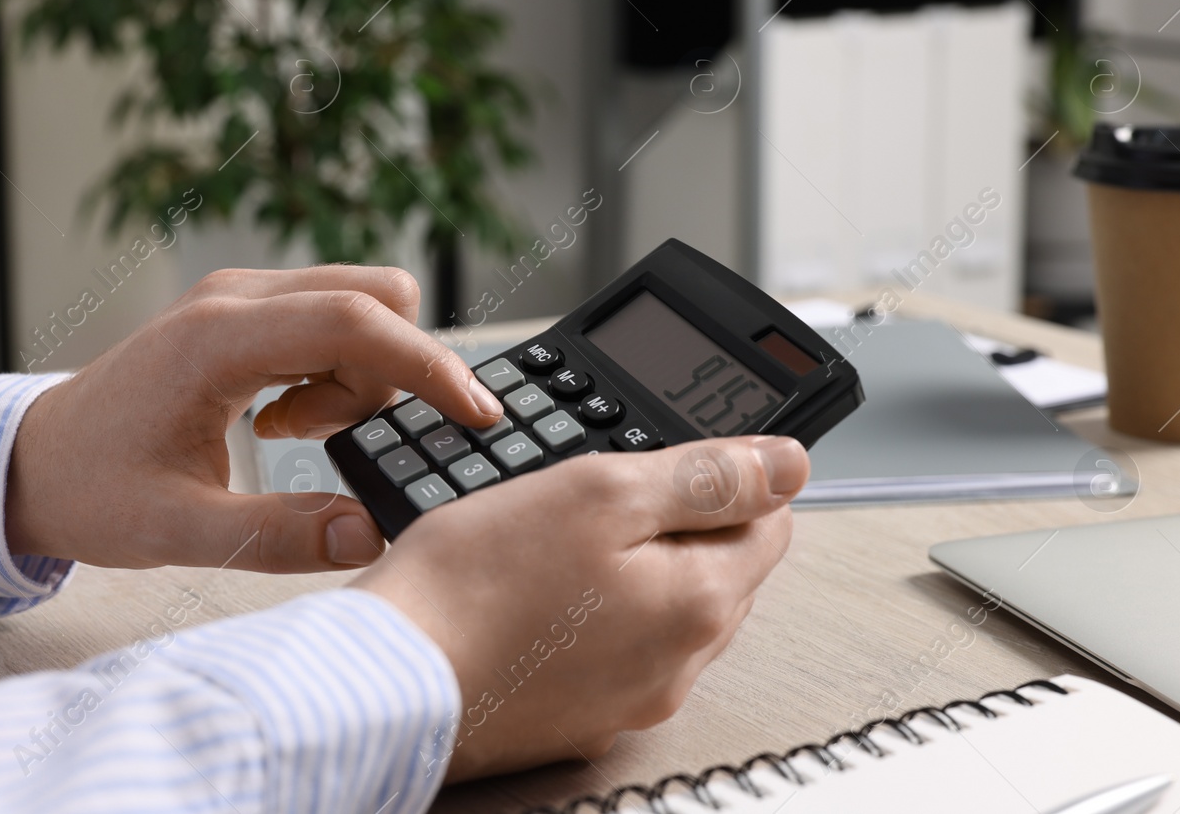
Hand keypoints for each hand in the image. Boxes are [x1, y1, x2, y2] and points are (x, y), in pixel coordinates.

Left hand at [5, 266, 502, 570]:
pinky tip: (284, 419)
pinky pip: (332, 318)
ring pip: (359, 304)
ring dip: (359, 373)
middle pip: (373, 295)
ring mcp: (240, 297)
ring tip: (293, 435)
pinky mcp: (245, 310)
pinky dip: (337, 368)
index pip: (354, 321)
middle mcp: (235, 298)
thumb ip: (277, 536)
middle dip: (390, 370)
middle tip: (336, 440)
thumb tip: (370, 535)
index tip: (475, 413)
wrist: (31, 461)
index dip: (427, 365)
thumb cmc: (92, 489)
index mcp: (217, 339)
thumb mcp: (177, 532)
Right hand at [353, 435, 809, 780]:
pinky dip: (592, 617)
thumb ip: (705, 477)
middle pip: (720, 569)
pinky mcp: (581, 718)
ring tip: (557, 543)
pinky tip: (539, 595)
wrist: (392, 675)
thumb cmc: (478, 584)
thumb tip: (787, 464)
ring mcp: (631, 700)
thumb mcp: (600, 491)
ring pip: (665, 610)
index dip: (728, 475)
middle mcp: (680, 666)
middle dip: (677, 523)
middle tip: (597, 496)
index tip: (673, 459)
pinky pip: (616, 651)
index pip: (771, 522)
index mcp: (701, 603)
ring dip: (633, 570)